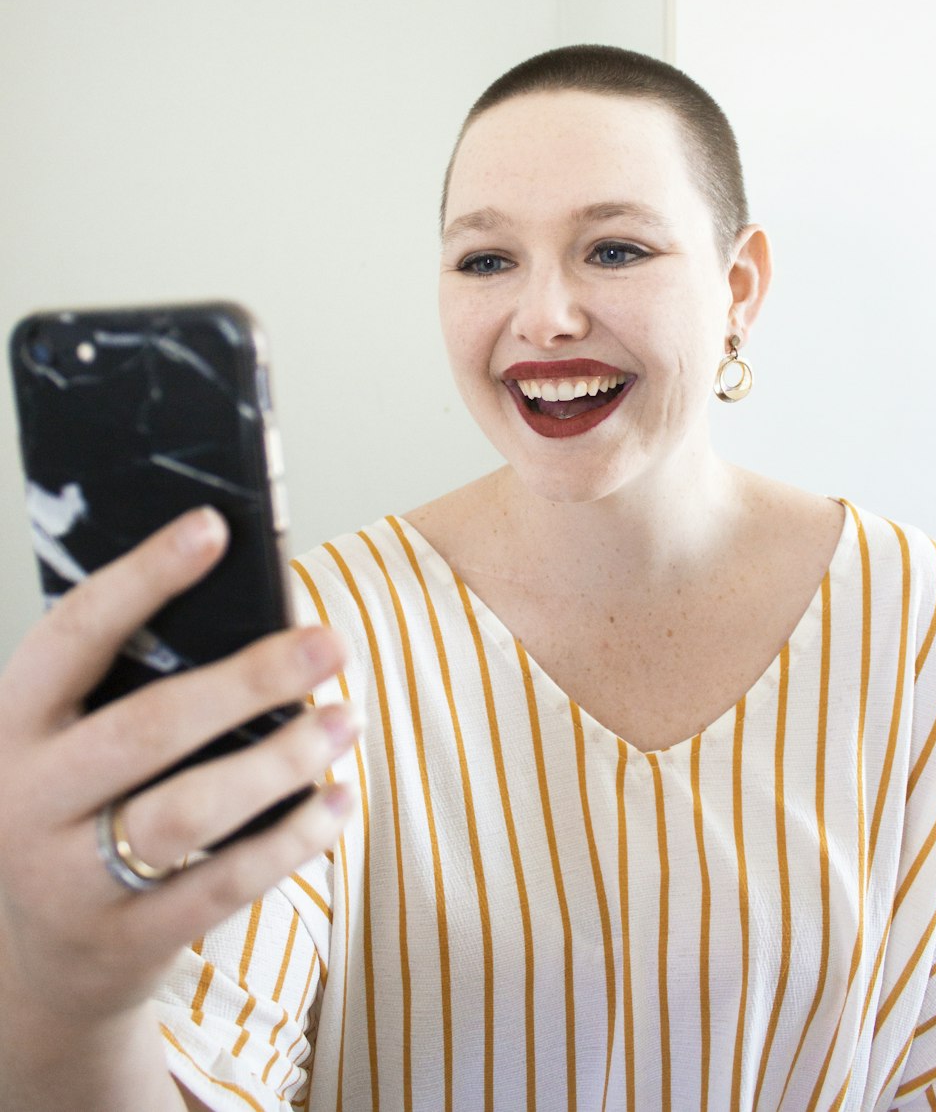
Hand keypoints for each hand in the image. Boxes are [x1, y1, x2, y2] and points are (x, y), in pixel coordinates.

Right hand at [0, 507, 358, 1031]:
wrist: (31, 964)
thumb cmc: (75, 807)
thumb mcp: (69, 739)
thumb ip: (132, 680)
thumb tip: (259, 608)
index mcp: (13, 724)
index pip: (75, 634)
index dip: (144, 576)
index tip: (215, 527)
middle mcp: (28, 799)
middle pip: (146, 728)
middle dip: (249, 680)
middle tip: (332, 643)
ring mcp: (69, 879)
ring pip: (188, 813)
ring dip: (281, 762)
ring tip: (346, 720)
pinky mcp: (123, 941)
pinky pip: (221, 885)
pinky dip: (292, 838)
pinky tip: (341, 798)